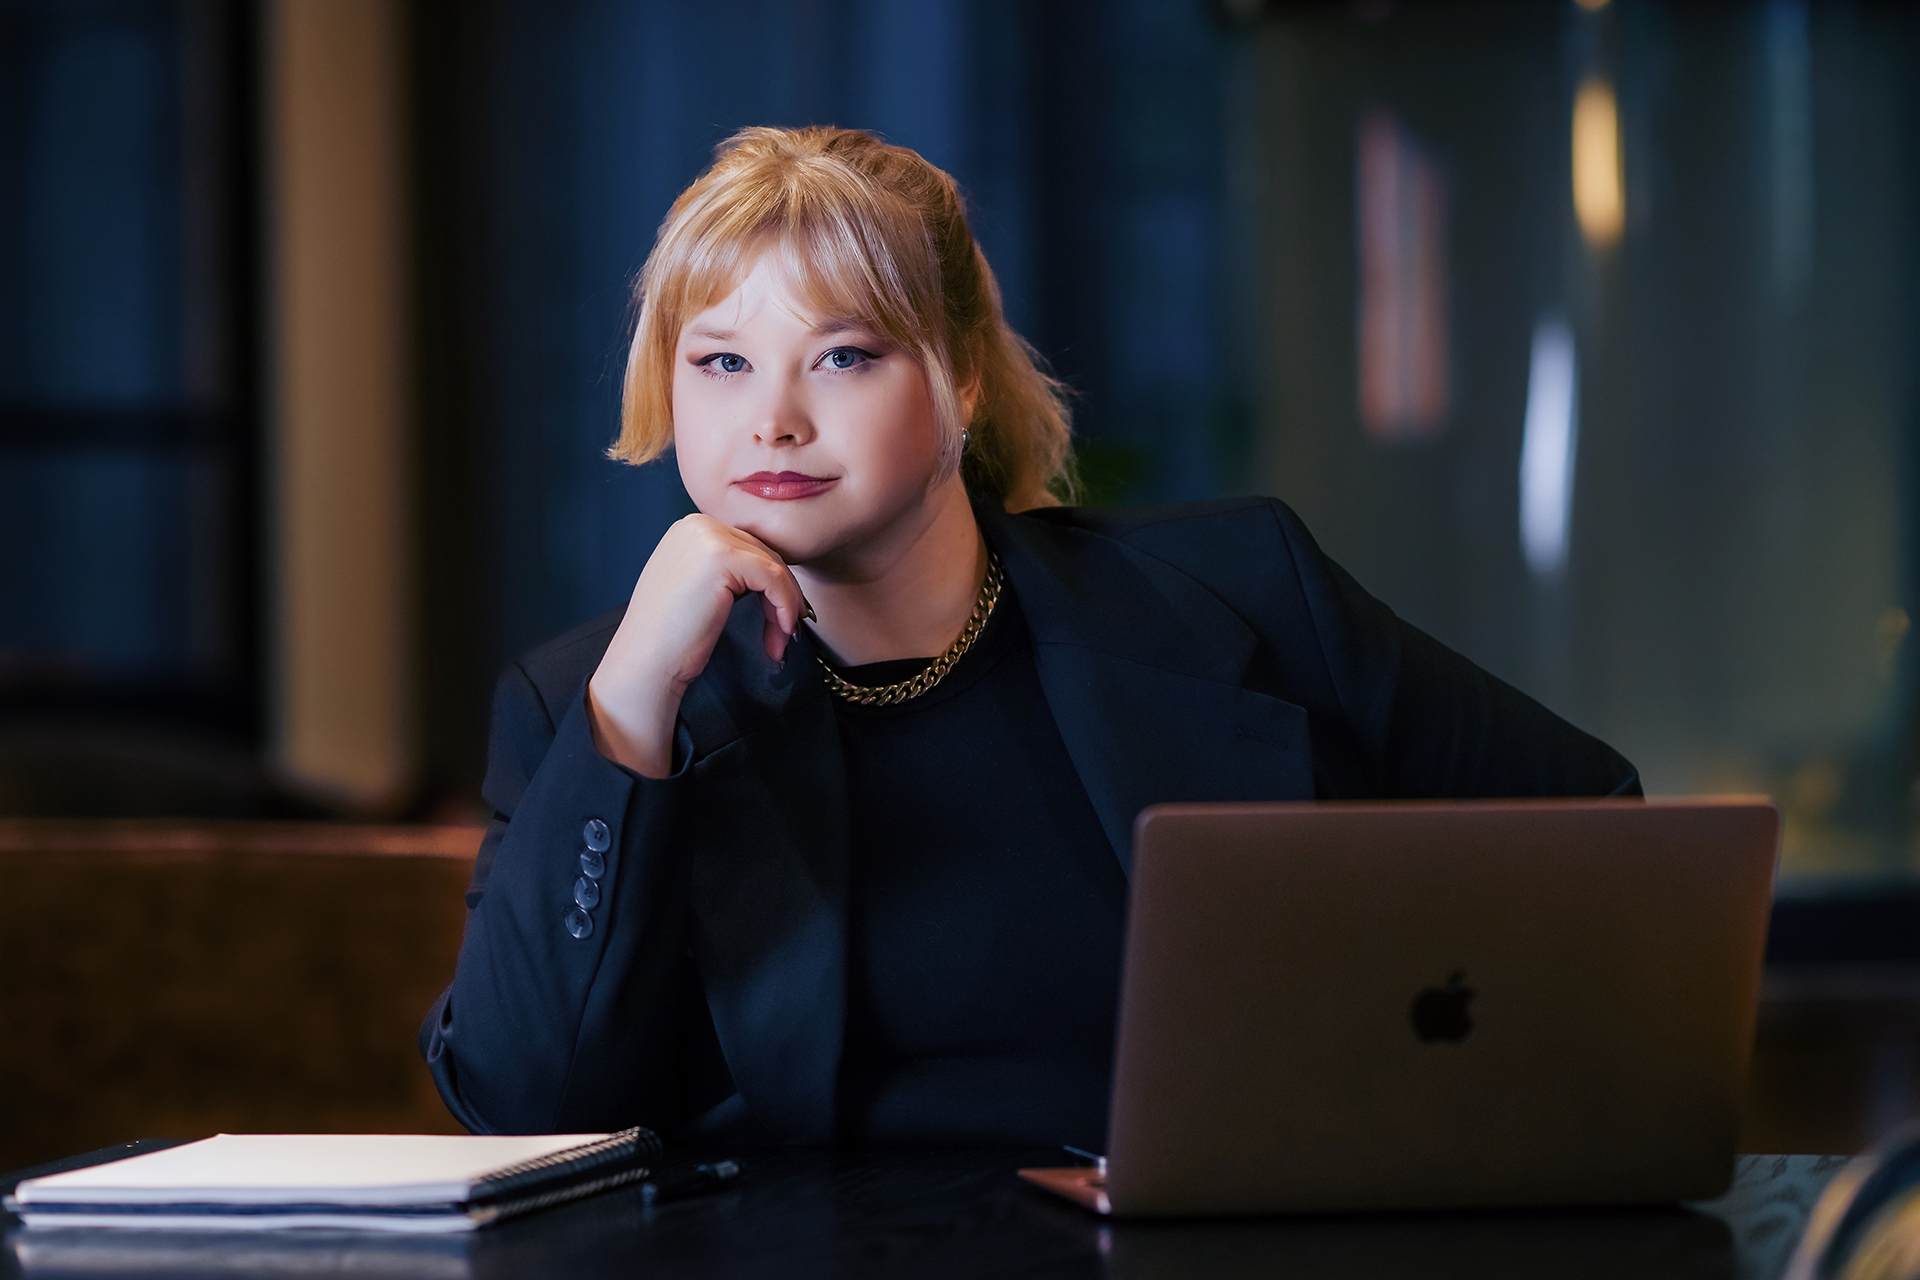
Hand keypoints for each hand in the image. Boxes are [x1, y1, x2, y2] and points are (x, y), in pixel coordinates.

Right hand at [587, 515, 808, 777]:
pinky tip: (781, 632)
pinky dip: (785, 606)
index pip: (748, 548)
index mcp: (691, 529)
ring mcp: (709, 537)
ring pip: (773, 566)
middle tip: (785, 632)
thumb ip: (726, 571)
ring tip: (781, 639)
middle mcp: (698, 524)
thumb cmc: (669, 637)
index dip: (770, 584)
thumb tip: (774, 578)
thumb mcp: (697, 586)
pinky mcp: (722, 558)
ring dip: (785, 605)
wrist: (644, 662)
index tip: (780, 617)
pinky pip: (774, 578)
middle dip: (781, 596)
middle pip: (763, 554)